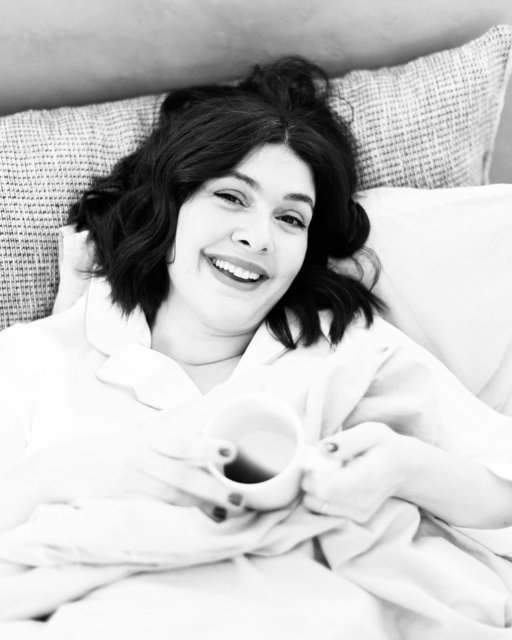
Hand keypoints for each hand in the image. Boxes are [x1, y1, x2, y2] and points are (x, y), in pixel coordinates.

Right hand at [10, 402, 244, 526]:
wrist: (58, 470)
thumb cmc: (105, 452)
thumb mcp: (133, 436)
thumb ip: (163, 430)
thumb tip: (197, 413)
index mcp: (147, 440)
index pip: (179, 442)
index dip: (205, 446)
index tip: (232, 451)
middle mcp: (140, 457)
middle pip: (179, 470)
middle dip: (210, 484)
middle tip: (238, 494)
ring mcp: (130, 481)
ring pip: (170, 494)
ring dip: (200, 504)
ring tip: (226, 514)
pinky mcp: (119, 500)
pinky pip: (151, 510)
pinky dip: (173, 516)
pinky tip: (193, 521)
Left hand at [301, 422, 411, 522]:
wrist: (407, 469)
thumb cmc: (386, 447)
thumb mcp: (371, 432)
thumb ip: (346, 440)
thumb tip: (321, 450)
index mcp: (368, 478)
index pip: (327, 487)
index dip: (311, 474)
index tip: (314, 458)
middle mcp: (364, 502)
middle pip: (317, 497)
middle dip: (309, 478)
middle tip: (321, 462)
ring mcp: (360, 514)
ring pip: (316, 505)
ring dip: (313, 487)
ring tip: (329, 471)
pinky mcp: (356, 519)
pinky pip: (323, 509)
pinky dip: (320, 495)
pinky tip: (335, 482)